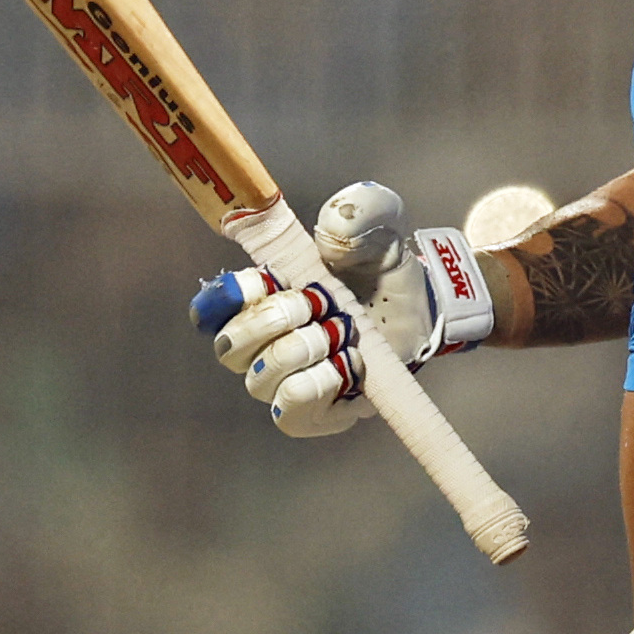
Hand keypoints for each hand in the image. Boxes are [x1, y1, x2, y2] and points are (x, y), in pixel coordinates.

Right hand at [185, 183, 493, 438]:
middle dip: (281, 318)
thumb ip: (357, 219)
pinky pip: (291, 405)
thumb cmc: (384, 277)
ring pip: (263, 375)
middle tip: (325, 302)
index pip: (212, 306)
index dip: (234, 294)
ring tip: (346, 333)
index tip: (272, 278)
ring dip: (312, 348)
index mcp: (258, 298)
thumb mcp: (378, 237)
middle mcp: (256, 344)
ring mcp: (276, 382)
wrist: (422, 317)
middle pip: (231, 344)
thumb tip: (333, 223)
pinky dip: (323, 382)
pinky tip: (349, 365)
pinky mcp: (302, 414)